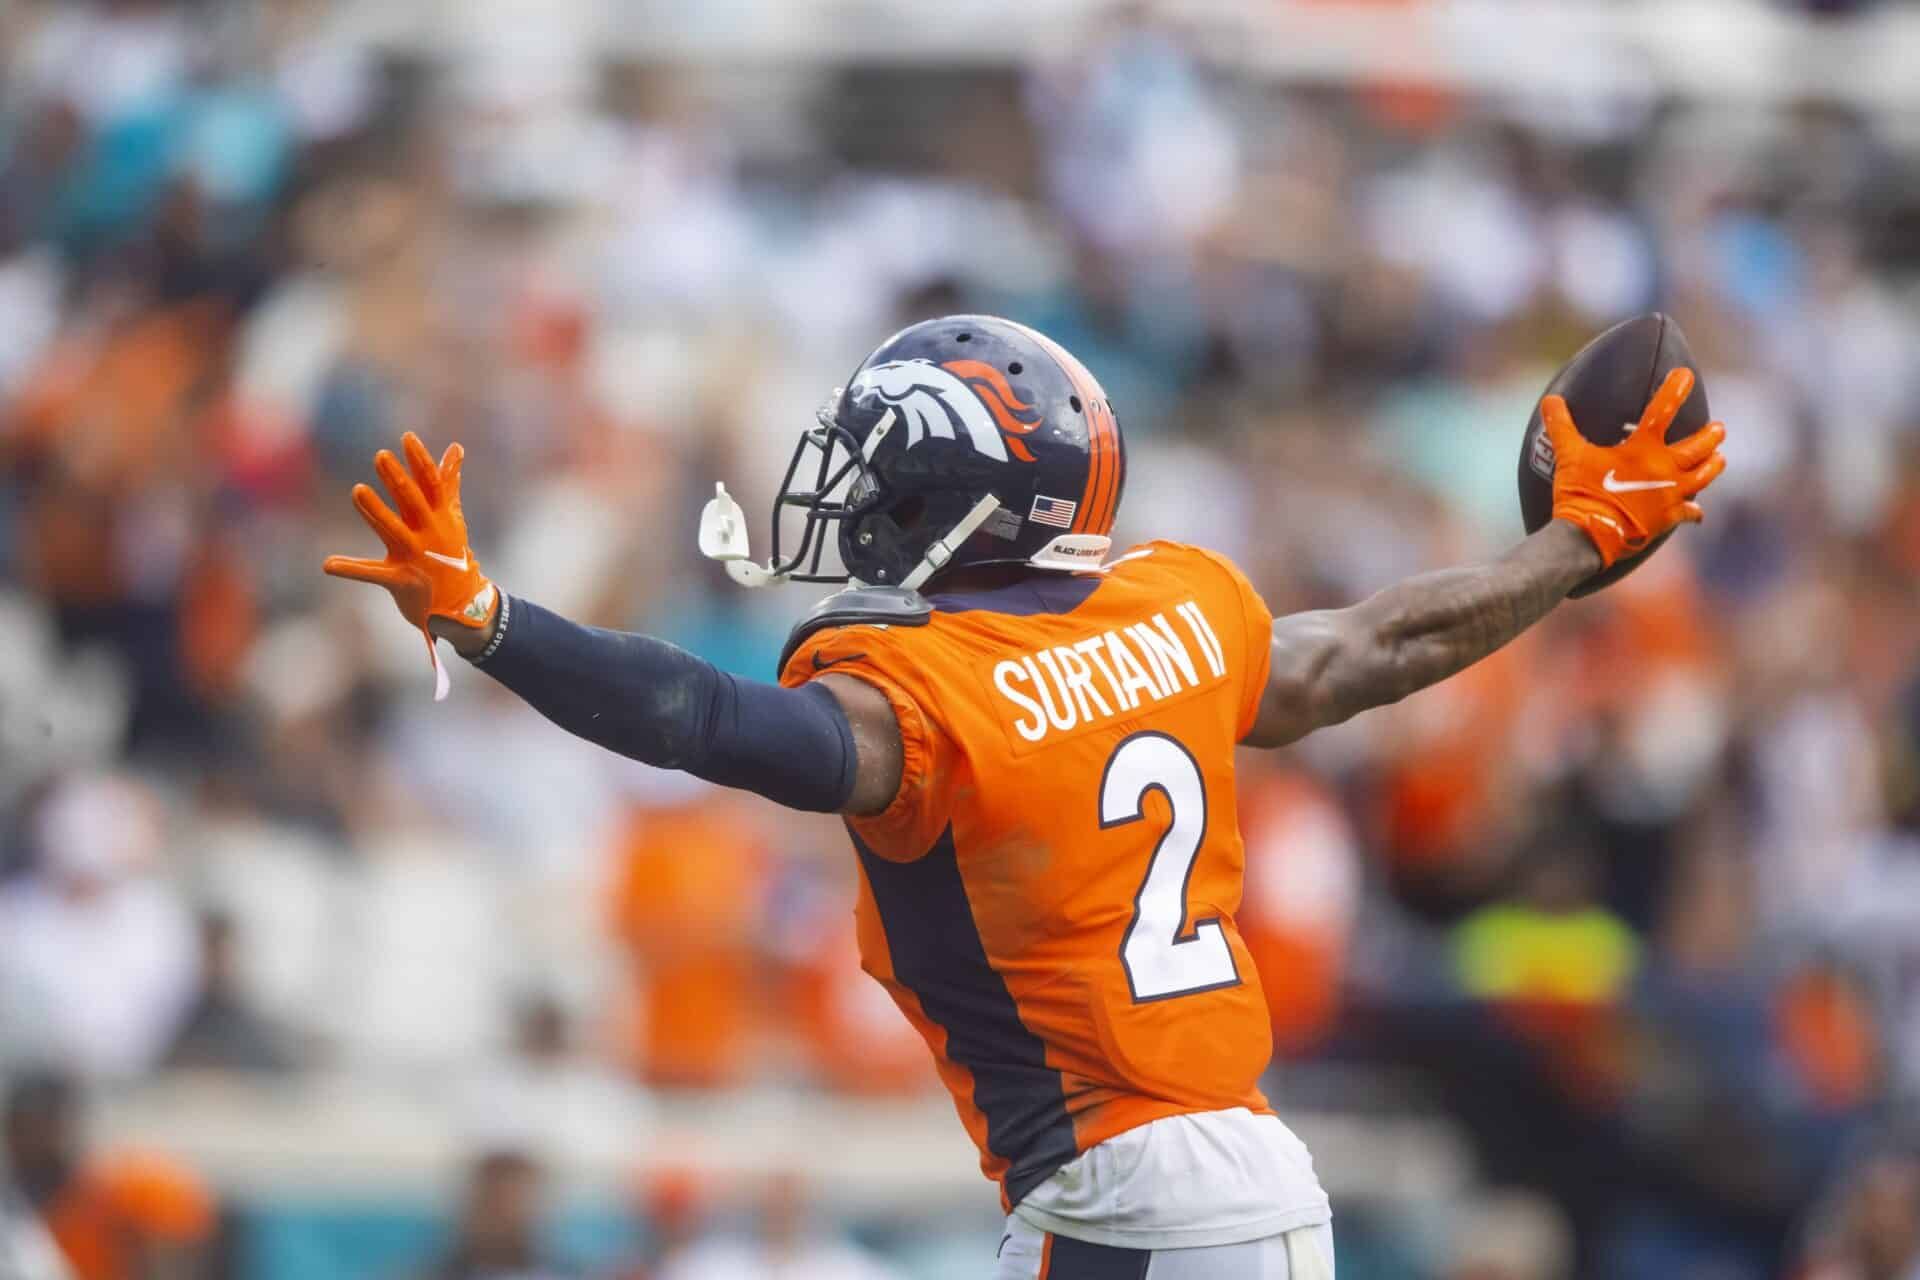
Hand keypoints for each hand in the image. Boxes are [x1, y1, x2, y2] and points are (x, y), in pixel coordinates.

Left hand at [323, 432, 497, 694]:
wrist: (461, 604)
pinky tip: (328, 564)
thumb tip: (455, 448)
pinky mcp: (401, 581)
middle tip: (381, 456)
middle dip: (398, 480)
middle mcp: (430, 535)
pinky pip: (372, 574)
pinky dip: (351, 570)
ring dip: (376, 512)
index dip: (420, 461)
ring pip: (393, 531)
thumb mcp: (452, 517)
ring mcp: (416, 558)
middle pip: (413, 503)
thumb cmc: (451, 554)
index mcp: (441, 518)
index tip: (407, 438)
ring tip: (357, 490)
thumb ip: (448, 482)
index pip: (432, 484)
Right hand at [1543, 367, 1727, 568]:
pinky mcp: (1669, 518)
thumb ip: (1561, 426)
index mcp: (1642, 449)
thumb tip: (1550, 400)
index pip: (1662, 411)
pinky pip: (1690, 512)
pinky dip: (1694, 510)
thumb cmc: (1580, 492)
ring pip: (1703, 476)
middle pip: (1698, 447)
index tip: (1686, 375)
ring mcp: (1670, 494)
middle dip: (1711, 436)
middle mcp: (1664, 468)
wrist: (1590, 534)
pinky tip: (1697, 511)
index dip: (1674, 390)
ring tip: (1720, 459)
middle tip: (1719, 428)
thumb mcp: (1568, 456)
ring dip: (1713, 466)